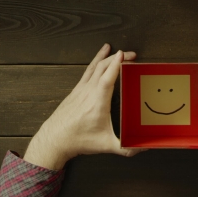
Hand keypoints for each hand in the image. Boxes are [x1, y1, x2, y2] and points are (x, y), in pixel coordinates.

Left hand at [24, 44, 144, 169]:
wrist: (54, 139)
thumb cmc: (78, 140)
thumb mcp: (105, 145)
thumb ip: (126, 148)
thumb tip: (143, 148)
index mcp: (97, 102)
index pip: (107, 78)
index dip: (116, 65)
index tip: (125, 54)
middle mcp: (88, 92)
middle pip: (102, 68)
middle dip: (117, 58)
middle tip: (131, 54)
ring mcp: (81, 89)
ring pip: (93, 67)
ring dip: (105, 56)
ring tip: (112, 48)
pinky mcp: (76, 90)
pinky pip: (87, 72)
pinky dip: (95, 62)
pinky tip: (98, 60)